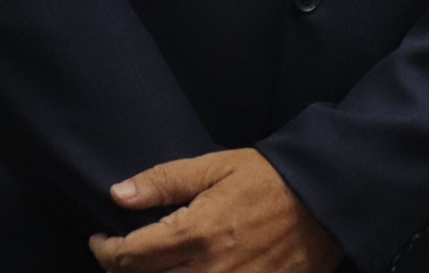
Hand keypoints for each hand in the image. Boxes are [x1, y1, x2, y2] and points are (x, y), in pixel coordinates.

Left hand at [87, 149, 341, 272]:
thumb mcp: (218, 167)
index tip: (101, 239)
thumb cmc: (272, 179)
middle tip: (122, 256)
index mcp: (196, 232)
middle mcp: (207, 269)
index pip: (127, 256)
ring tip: (148, 268)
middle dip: (121, 270)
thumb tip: (117, 195)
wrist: (328, 202)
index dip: (104, 250)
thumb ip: (165, 181)